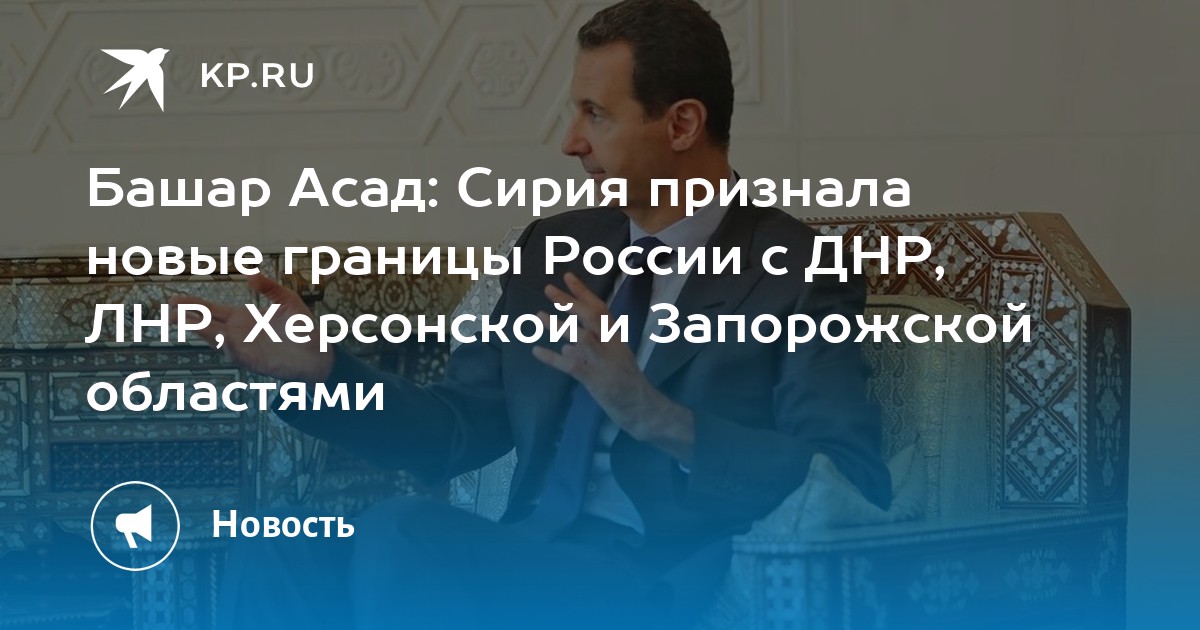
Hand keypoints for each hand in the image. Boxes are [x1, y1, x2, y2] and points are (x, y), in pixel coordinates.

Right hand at [170, 274, 332, 383]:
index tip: (175, 300)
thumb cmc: (304, 330)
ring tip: (184, 320)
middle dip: (188, 318)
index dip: (193, 305)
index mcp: (244, 319)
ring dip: (202, 330)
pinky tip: (219, 338)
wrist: (321, 354)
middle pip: (208, 324)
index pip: (212, 311)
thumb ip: (268, 286)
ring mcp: (246, 348)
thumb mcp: (286, 299)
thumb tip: (251, 273)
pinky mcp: (256, 362)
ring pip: (217, 339)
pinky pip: (238, 354)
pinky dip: (229, 346)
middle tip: (168, 310)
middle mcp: (240, 334)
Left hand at [532, 272, 693, 460]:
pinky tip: (536, 351)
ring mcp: (603, 361)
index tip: (568, 276)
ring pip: (581, 337)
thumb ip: (589, 352)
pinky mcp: (595, 379)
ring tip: (538, 316)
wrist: (641, 408)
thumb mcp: (612, 360)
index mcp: (616, 337)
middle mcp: (611, 345)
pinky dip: (552, 358)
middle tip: (548, 289)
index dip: (583, 292)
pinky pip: (570, 365)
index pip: (600, 308)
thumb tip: (564, 347)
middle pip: (590, 316)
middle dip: (569, 301)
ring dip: (559, 325)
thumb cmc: (626, 384)